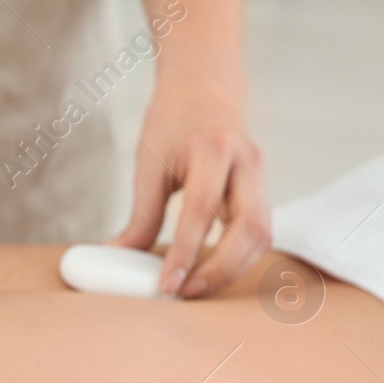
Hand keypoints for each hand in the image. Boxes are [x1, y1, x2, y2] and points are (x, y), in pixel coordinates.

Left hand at [114, 82, 270, 298]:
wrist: (205, 89)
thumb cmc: (172, 123)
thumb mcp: (149, 164)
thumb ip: (141, 214)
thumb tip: (120, 257)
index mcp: (213, 149)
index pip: (201, 211)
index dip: (185, 252)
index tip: (167, 284)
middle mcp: (246, 162)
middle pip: (247, 228)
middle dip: (219, 269)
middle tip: (184, 293)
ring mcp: (261, 176)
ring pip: (261, 235)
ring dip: (233, 270)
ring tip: (196, 289)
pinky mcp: (263, 189)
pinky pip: (260, 232)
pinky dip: (239, 259)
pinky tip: (212, 273)